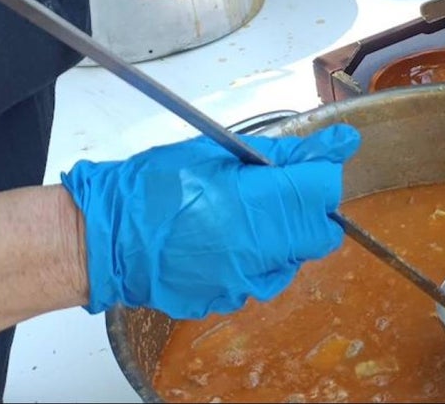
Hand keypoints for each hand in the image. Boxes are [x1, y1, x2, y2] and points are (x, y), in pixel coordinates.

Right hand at [62, 125, 360, 318]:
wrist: (105, 238)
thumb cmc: (152, 187)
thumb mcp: (217, 152)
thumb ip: (284, 152)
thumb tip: (339, 144)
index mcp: (250, 204)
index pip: (323, 192)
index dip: (320, 174)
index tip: (308, 166)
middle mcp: (253, 250)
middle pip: (321, 234)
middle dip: (309, 209)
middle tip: (277, 191)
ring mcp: (241, 281)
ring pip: (295, 258)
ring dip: (284, 236)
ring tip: (243, 215)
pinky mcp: (228, 300)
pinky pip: (264, 277)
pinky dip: (257, 258)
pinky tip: (225, 240)